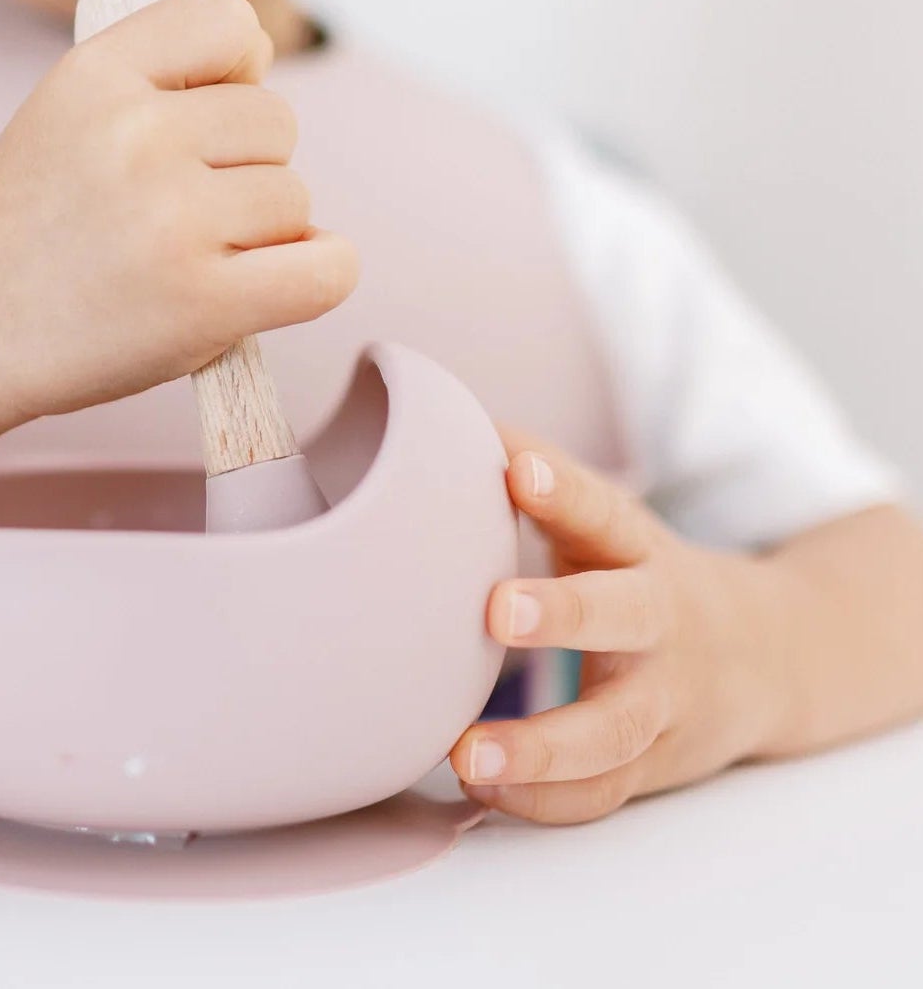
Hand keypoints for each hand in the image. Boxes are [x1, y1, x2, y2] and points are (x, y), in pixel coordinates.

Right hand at [0, 0, 357, 426]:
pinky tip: (271, 285)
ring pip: (296, 200)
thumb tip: (263, 49)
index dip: (235, 72)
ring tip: (189, 261)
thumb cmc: (28, 226)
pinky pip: (327, 269)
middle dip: (246, 168)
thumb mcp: (67, 113)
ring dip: (264, 234)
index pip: (229, 21)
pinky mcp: (201, 302)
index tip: (201, 122)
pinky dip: (317, 274)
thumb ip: (160, 73)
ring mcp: (170, 218)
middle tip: (178, 215)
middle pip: (277, 122)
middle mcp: (134, 133)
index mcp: (97, 71)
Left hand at [448, 429, 791, 823]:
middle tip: (495, 612)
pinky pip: (599, 793)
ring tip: (466, 754)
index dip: (560, 489)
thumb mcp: (607, 522)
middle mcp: (659, 623)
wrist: (771, 656)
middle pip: (621, 616)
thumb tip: (446, 417)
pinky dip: (542, 800)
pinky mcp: (653, 765)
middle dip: (563, 615)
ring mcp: (663, 701)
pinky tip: (479, 788)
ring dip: (539, 748)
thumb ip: (537, 477)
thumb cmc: (644, 573)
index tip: (514, 470)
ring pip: (610, 731)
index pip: (601, 510)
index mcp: (638, 549)